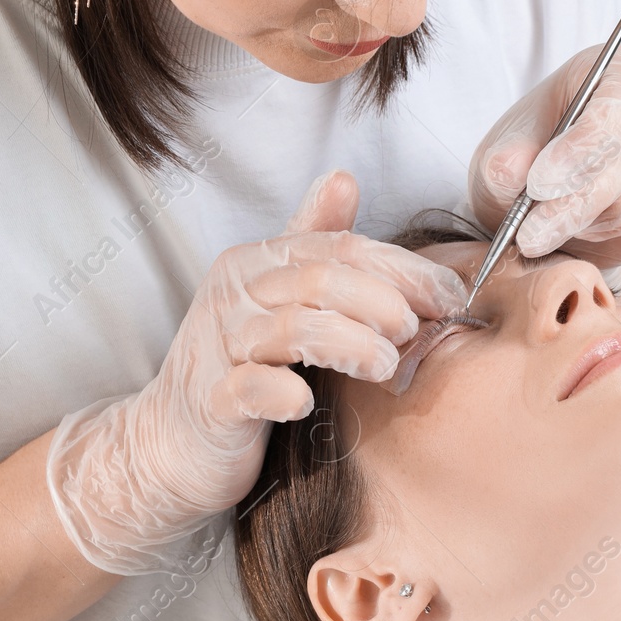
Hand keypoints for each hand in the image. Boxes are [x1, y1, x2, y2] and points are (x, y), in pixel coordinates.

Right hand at [46, 169, 466, 574]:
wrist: (170, 442)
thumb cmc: (239, 364)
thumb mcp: (275, 295)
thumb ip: (311, 242)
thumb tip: (343, 178)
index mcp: (257, 262)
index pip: (341, 248)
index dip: (405, 268)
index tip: (451, 295)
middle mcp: (234, 294)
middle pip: (322, 280)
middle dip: (384, 302)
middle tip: (417, 331)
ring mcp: (219, 347)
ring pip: (294, 329)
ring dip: (354, 344)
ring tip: (387, 365)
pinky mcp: (211, 403)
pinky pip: (251, 389)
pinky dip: (286, 393)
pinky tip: (310, 403)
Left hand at [468, 43, 620, 266]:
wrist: (560, 206)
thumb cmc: (534, 169)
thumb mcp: (501, 163)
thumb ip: (502, 165)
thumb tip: (514, 171)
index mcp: (609, 72)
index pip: (611, 106)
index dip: (577, 152)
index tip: (537, 189)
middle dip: (584, 200)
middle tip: (535, 234)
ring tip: (578, 230)